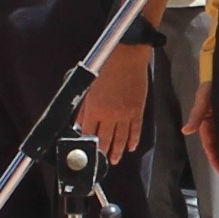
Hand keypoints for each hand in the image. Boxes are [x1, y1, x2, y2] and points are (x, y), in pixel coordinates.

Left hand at [81, 38, 150, 160]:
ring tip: (115, 160)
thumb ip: (85, 108)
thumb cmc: (107, 67)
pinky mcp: (138, 111)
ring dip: (118, 151)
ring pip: (121, 139)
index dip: (88, 143)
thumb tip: (81, 122)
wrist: (128, 57)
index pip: (89, 133)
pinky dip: (133, 140)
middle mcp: (109, 115)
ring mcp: (125, 115)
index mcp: (95, 109)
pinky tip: (131, 147)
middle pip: (105, 140)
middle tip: (102, 160)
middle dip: (103, 152)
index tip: (88, 150)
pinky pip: (135, 130)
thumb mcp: (90, 87)